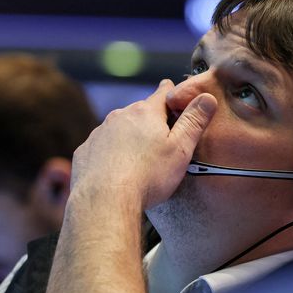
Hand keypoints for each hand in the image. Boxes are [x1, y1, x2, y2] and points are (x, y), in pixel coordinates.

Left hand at [70, 79, 216, 210]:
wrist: (104, 200)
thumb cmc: (147, 177)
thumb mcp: (181, 150)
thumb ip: (194, 122)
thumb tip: (207, 97)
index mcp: (145, 113)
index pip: (163, 93)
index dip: (171, 94)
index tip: (172, 92)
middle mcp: (120, 116)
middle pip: (140, 112)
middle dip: (150, 121)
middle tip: (161, 139)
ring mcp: (100, 133)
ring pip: (119, 129)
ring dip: (129, 138)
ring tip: (139, 160)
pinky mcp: (85, 151)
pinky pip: (102, 147)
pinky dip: (110, 154)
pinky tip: (117, 171)